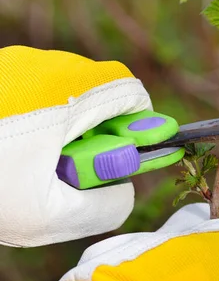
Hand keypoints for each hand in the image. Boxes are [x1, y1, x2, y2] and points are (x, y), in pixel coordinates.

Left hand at [0, 46, 161, 245]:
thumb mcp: (51, 216)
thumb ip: (109, 205)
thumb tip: (126, 187)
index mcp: (68, 94)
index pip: (130, 93)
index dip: (141, 127)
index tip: (135, 154)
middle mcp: (44, 66)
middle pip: (99, 91)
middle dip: (99, 132)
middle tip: (74, 170)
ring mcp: (14, 64)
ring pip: (66, 91)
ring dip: (67, 126)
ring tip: (35, 163)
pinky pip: (34, 89)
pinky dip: (39, 118)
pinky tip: (13, 149)